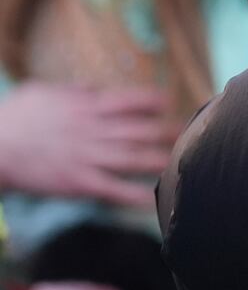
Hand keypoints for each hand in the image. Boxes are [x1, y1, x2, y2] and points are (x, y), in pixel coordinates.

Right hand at [0, 84, 179, 206]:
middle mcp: (94, 130)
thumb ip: (75, 91)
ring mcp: (87, 157)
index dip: (154, 101)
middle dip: (167, 131)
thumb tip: (95, 90)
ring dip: (160, 160)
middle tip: (189, 131)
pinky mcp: (77, 182)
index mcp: (88, 106)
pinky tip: (152, 199)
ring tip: (183, 161)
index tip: (169, 102)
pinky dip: (134, 195)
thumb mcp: (45, 91)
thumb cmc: (14, 116)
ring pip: (133, 158)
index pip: (131, 100)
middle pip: (140, 129)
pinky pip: (112, 189)